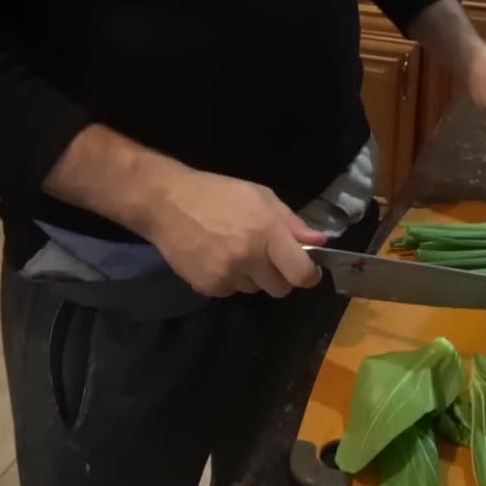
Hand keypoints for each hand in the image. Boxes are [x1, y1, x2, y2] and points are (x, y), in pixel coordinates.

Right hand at [142, 168, 324, 297]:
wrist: (167, 203)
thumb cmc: (219, 194)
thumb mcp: (261, 197)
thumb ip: (292, 223)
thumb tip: (319, 242)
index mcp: (267, 233)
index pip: (301, 273)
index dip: (309, 275)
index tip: (308, 270)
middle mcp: (249, 258)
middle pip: (281, 288)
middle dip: (280, 276)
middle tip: (268, 257)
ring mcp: (226, 275)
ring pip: (255, 290)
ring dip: (253, 277)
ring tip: (236, 251)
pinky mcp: (207, 286)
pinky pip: (231, 291)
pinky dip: (230, 279)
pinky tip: (218, 257)